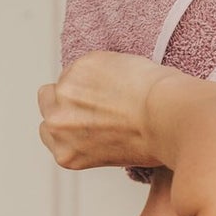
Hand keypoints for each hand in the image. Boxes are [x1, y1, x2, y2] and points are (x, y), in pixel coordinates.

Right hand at [37, 51, 167, 171]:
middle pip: (47, 100)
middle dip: (70, 97)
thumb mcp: (113, 154)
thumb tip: (96, 121)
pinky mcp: (79, 68)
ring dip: (87, 79)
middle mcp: (58, 125)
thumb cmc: (154, 140)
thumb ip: (90, 140)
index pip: (48, 130)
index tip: (84, 114)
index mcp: (66, 153)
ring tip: (119, 88)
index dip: (68, 118)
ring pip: (67, 77)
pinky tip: (125, 76)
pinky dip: (103, 65)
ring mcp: (65, 94)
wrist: (167, 117)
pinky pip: (86, 62)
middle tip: (100, 96)